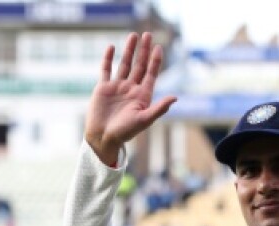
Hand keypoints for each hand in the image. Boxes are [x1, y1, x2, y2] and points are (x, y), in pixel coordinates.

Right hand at [86, 32, 177, 165]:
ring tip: (133, 35)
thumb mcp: (144, 120)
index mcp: (142, 96)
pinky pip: (106, 70)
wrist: (103, 138)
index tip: (159, 47)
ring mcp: (117, 87)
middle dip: (144, 51)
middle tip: (148, 34)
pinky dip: (108, 58)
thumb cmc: (125, 132)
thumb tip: (176, 97)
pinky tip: (112, 47)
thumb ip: (159, 108)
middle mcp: (131, 89)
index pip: (151, 74)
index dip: (156, 61)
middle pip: (140, 65)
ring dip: (129, 50)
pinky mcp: (104, 88)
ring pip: (124, 64)